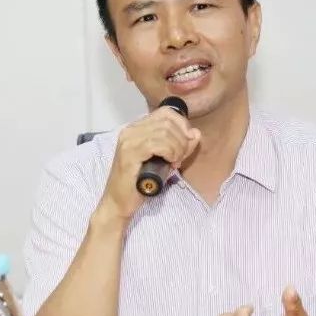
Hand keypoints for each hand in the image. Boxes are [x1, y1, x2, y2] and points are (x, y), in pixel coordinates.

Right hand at [97, 106, 200, 220]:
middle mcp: (131, 130)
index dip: (182, 125)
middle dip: (182, 140)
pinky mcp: (129, 153)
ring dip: (177, 148)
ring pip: (165, 132)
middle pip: (167, 121)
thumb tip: (196, 133)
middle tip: (180, 157)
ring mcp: (128, 140)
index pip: (166, 113)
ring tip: (174, 162)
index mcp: (137, 128)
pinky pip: (157, 144)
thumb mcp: (165, 160)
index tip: (186, 144)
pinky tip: (170, 163)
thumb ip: (181, 146)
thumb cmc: (141, 182)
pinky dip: (170, 152)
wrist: (119, 202)